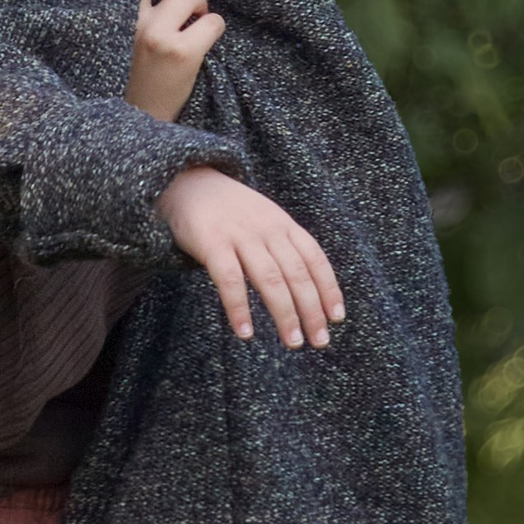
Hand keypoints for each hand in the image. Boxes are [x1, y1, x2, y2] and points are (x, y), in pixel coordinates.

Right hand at [126, 0, 224, 122]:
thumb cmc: (132, 78)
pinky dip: (214, 29)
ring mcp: (156, 33)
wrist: (137, 121)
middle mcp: (131, 18)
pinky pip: (212, 22)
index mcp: (116, 14)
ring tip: (194, 29)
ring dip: (200, 9)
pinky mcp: (180, 51)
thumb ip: (136, 5)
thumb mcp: (123, 37)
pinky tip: (203, 46)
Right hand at [159, 166, 344, 349]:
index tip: (336, 318)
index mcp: (283, 224)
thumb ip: (282, 246)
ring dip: (284, 314)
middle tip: (319, 341)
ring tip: (293, 342)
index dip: (329, 289)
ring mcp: (240, 236)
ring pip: (270, 280)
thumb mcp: (264, 220)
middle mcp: (267, 229)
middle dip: (312, 310)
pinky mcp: (212, 243)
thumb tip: (305, 290)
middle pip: (297, 274)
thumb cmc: (229, 211)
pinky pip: (229, 280)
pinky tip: (245, 333)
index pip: (315, 259)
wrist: (187, 181)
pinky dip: (239, 308)